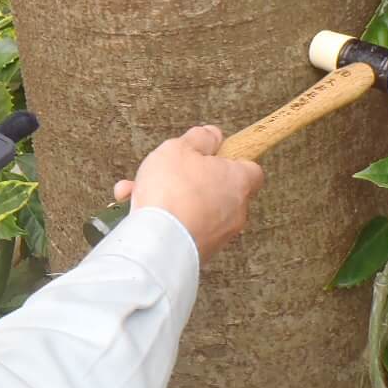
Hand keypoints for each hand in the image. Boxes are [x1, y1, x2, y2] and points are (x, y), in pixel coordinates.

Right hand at [111, 125, 261, 262]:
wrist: (158, 243)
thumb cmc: (172, 192)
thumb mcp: (180, 149)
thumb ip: (198, 139)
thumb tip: (212, 135)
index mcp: (237, 181)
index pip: (250, 168)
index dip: (230, 159)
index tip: (211, 154)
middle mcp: (235, 210)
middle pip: (217, 189)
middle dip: (190, 180)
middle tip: (168, 173)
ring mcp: (218, 235)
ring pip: (194, 209)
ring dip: (170, 199)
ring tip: (140, 192)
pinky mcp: (199, 252)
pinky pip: (182, 228)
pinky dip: (163, 220)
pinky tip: (137, 211)